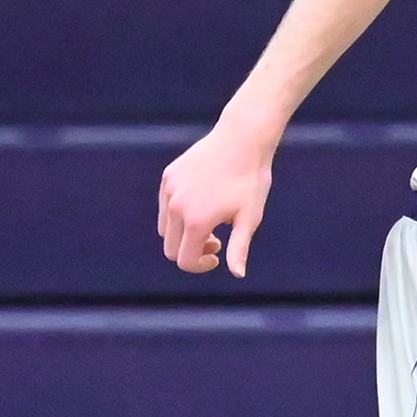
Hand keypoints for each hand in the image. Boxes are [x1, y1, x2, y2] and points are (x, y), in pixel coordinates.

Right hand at [159, 123, 275, 276]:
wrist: (242, 141)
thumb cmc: (251, 182)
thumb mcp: (249, 218)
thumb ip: (239, 249)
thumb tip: (238, 275)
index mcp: (196, 221)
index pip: (184, 261)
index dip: (200, 266)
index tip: (218, 257)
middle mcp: (176, 207)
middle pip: (171, 249)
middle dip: (191, 252)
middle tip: (217, 241)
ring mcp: (169, 190)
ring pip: (165, 229)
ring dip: (183, 235)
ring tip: (210, 223)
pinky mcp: (168, 177)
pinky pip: (165, 207)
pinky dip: (179, 215)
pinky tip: (203, 203)